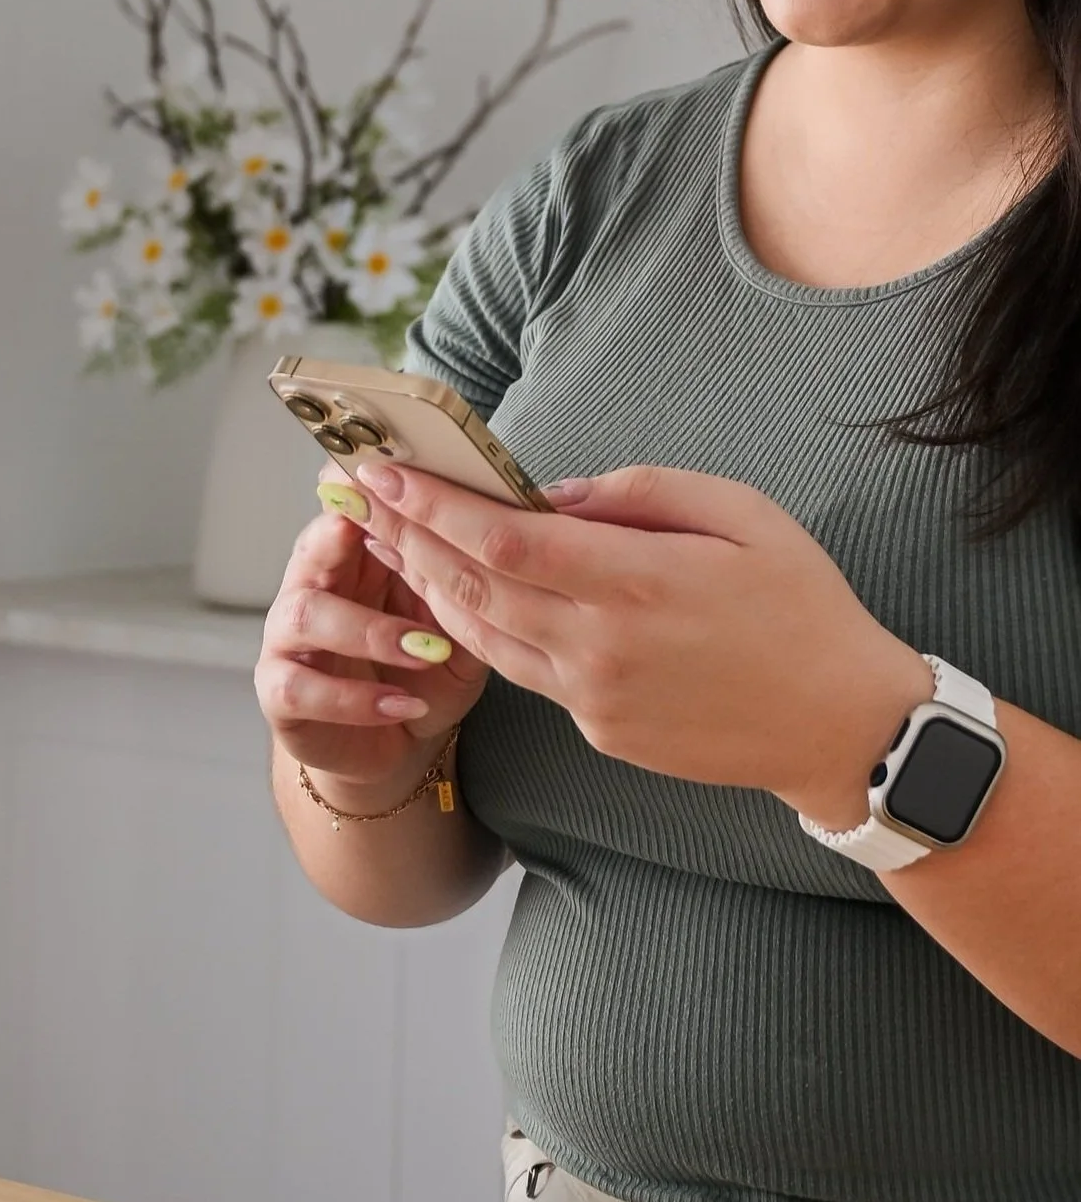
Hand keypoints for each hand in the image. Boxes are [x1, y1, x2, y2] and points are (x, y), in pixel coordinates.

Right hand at [256, 467, 488, 799]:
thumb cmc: (426, 673)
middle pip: (311, 545)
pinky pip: (300, 688)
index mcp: (355, 558)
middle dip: (340, 535)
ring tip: (423, 651)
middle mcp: (312, 587)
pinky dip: (353, 700)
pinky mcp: (278, 692)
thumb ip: (462, 588)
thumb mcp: (460, 627)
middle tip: (381, 533)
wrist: (399, 744)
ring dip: (367, 631)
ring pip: (305, 615)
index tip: (387, 471)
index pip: (347, 507)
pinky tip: (402, 706)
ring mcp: (288, 640)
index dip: (363, 488)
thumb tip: (498, 540)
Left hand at [353, 460, 932, 825]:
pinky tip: (458, 599)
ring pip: (483, 637)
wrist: (840, 726)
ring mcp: (592, 698)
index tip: (386, 471)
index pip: (500, 537)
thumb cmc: (802, 607)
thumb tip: (554, 493)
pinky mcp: (597, 730)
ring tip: (391, 542)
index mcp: (634, 582)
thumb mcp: (741, 514)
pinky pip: (524, 672)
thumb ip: (639, 493)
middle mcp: (598, 646)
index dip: (432, 504)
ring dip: (429, 587)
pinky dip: (480, 631)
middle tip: (361, 497)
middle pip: (472, 586)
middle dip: (408, 537)